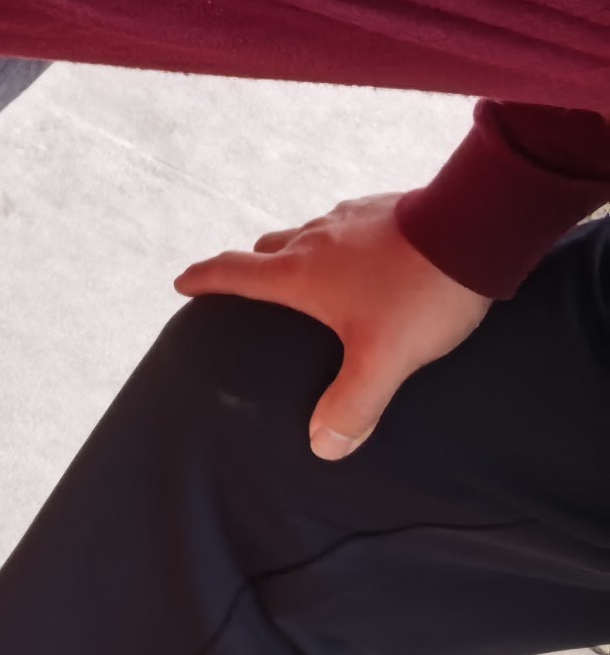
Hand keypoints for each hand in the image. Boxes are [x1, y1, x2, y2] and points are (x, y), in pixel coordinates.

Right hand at [176, 192, 493, 458]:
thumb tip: (322, 447)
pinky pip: (347, 226)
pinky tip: (373, 261)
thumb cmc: (417, 295)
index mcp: (299, 273)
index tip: (182, 284)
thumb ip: (353, 404)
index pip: (232, 272)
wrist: (472, 230)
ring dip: (302, 254)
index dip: (203, 279)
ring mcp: (347, 218)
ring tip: (321, 280)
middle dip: (254, 268)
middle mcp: (313, 239)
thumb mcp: (383, 359)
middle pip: (266, 249)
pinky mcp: (381, 208)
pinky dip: (345, 244)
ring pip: (308, 235)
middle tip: (256, 290)